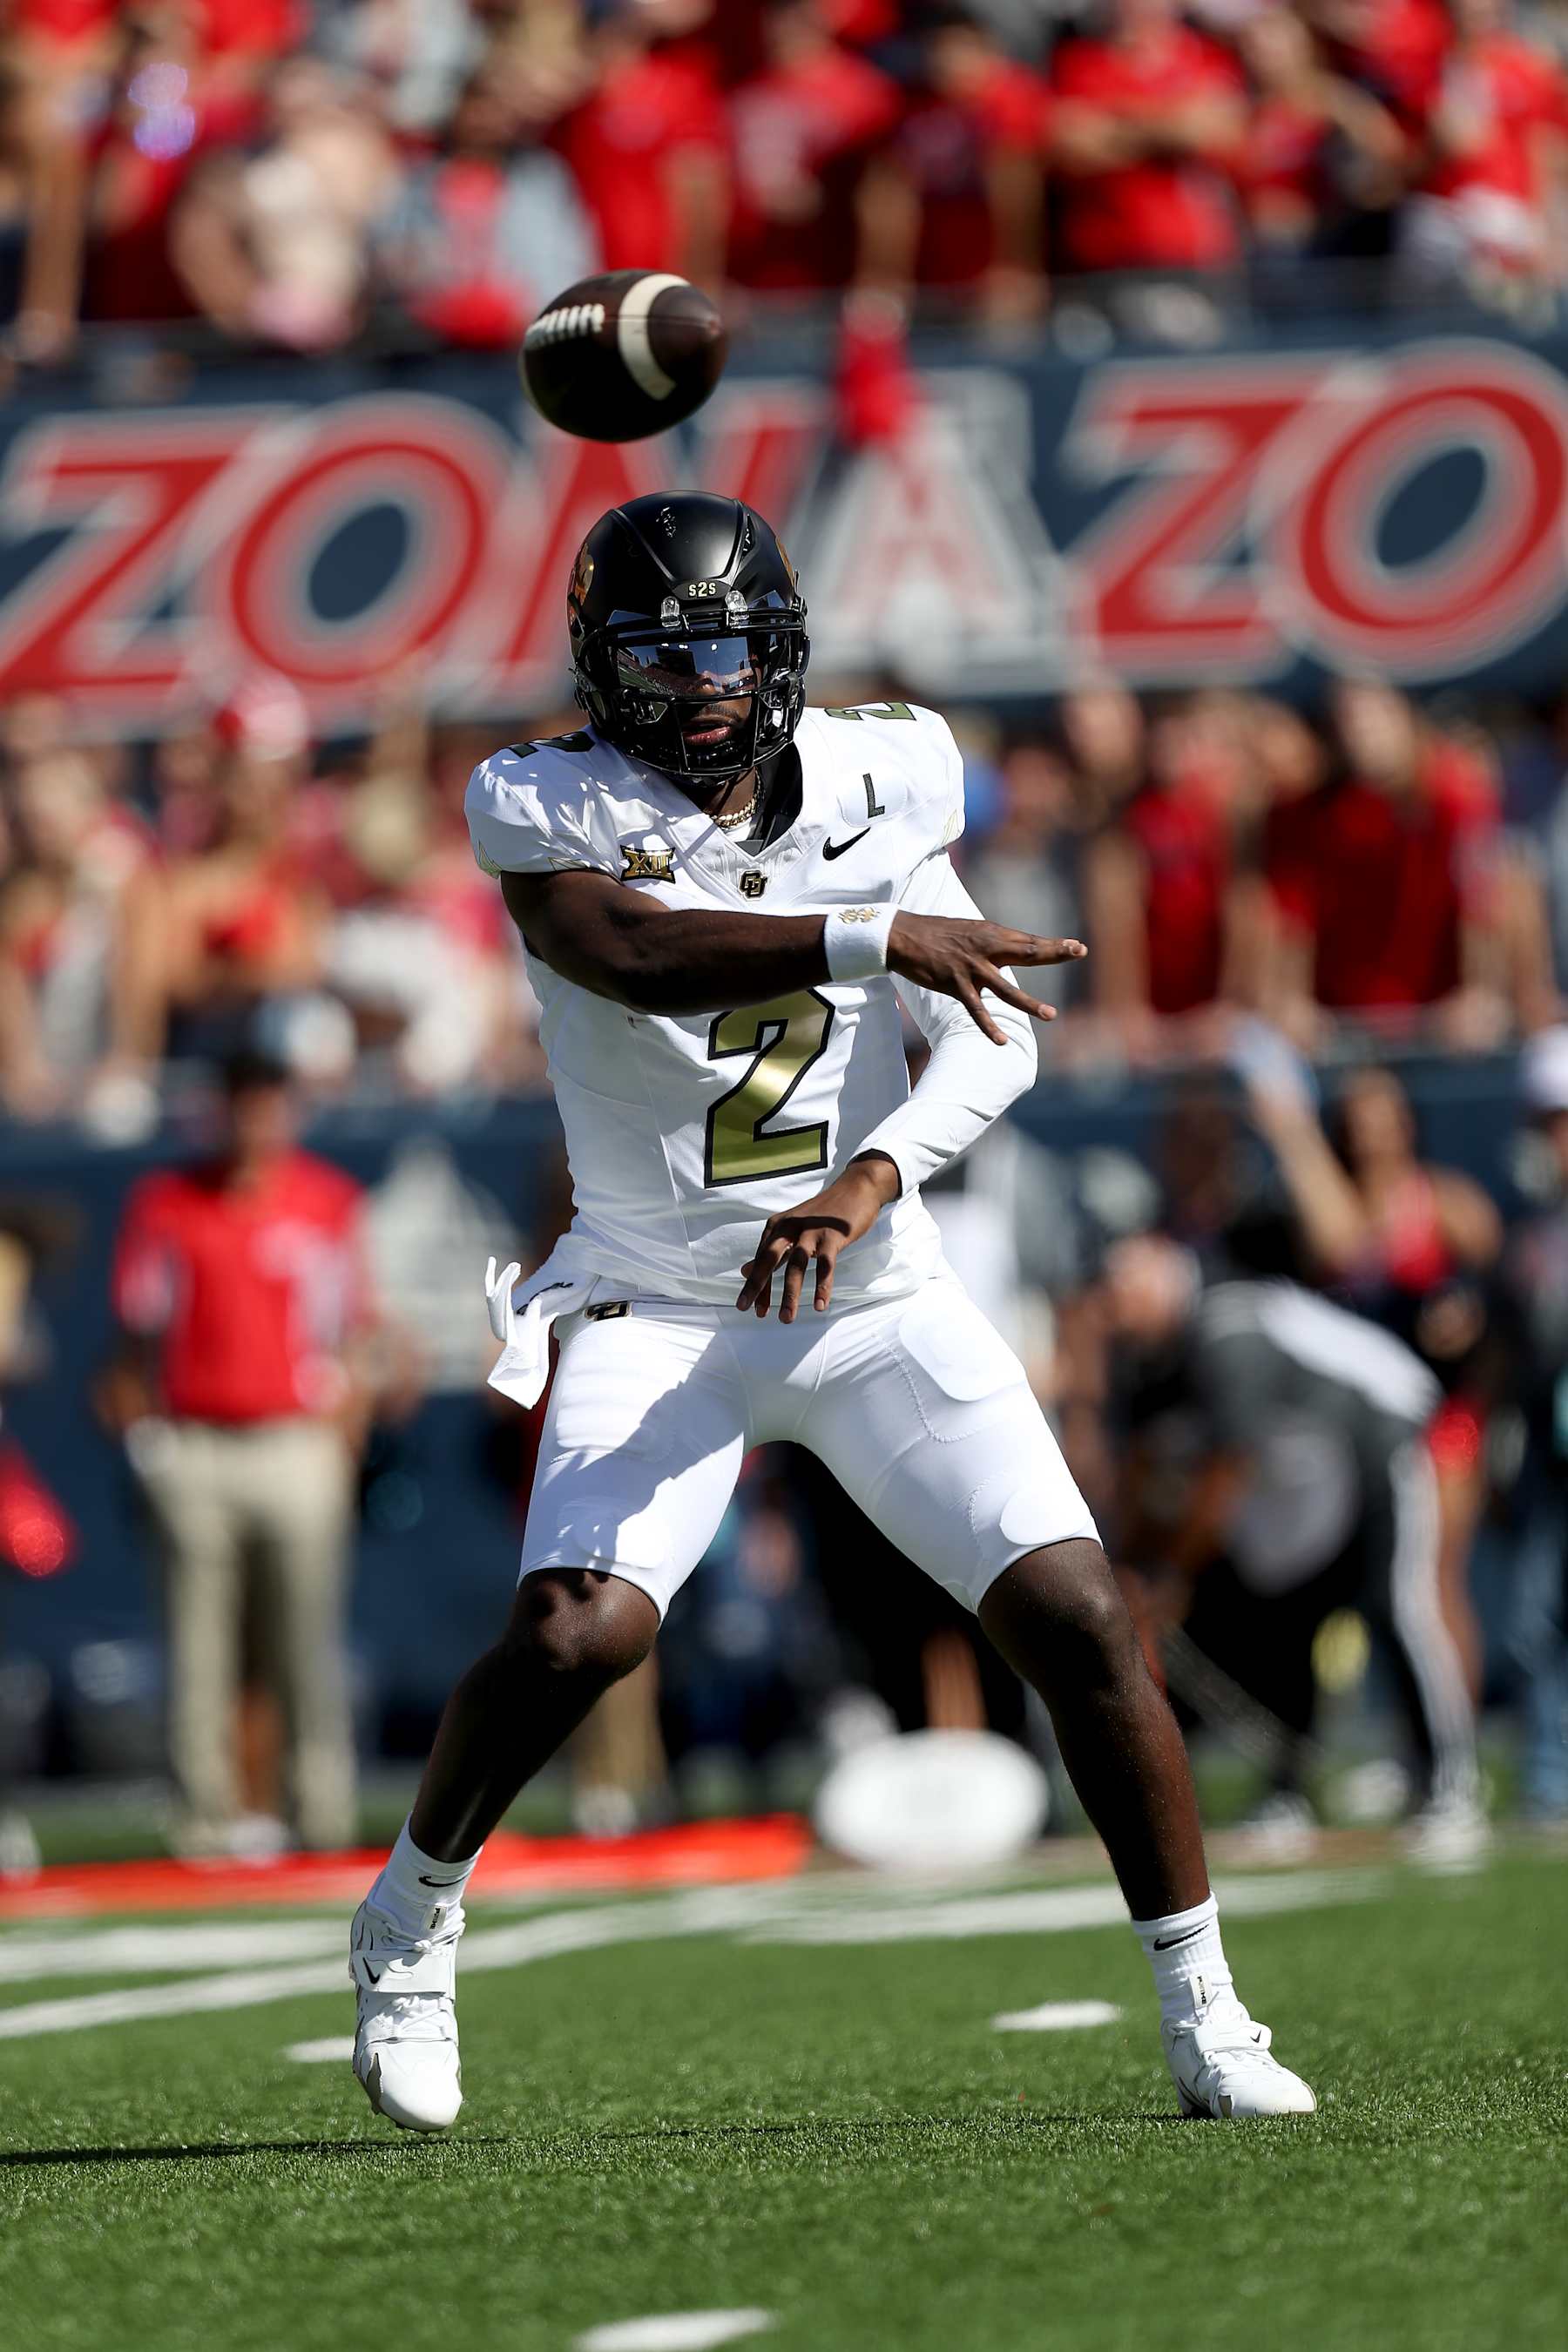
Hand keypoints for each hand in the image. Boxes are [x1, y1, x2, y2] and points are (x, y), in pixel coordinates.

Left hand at [736, 1157, 898, 1322]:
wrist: (855, 1190)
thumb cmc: (822, 1214)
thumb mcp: (791, 1229)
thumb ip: (771, 1251)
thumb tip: (744, 1271)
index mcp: (777, 1226)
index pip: (761, 1260)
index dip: (754, 1285)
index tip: (747, 1308)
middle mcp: (790, 1226)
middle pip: (769, 1260)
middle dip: (759, 1286)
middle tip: (754, 1312)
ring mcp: (811, 1231)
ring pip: (797, 1265)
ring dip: (790, 1294)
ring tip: (786, 1318)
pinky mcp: (833, 1236)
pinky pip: (826, 1265)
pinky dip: (822, 1287)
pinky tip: (819, 1305)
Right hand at [887, 913, 1085, 1044]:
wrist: (902, 936)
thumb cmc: (935, 933)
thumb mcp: (969, 931)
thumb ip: (991, 942)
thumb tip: (1010, 948)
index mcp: (991, 934)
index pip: (1029, 941)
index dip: (1054, 945)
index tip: (1078, 948)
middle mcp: (986, 949)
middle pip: (1027, 952)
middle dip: (1054, 953)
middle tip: (1079, 952)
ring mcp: (971, 968)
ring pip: (1006, 989)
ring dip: (1029, 1003)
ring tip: (1051, 1014)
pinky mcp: (955, 985)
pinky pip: (976, 1010)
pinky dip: (989, 1027)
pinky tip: (1001, 1041)